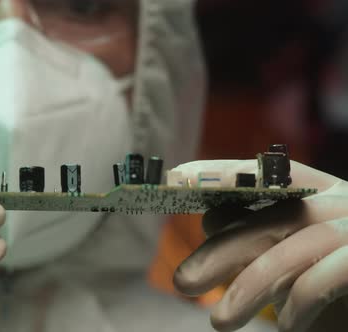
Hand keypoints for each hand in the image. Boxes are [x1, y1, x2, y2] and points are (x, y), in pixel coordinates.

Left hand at [172, 160, 347, 331]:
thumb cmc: (343, 280)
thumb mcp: (296, 253)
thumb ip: (261, 236)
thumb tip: (210, 223)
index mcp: (320, 193)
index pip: (267, 174)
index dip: (223, 172)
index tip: (178, 177)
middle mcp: (339, 202)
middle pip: (268, 218)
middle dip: (221, 251)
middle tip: (184, 282)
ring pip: (292, 249)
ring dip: (251, 287)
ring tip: (219, 321)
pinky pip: (325, 278)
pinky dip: (299, 304)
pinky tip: (287, 327)